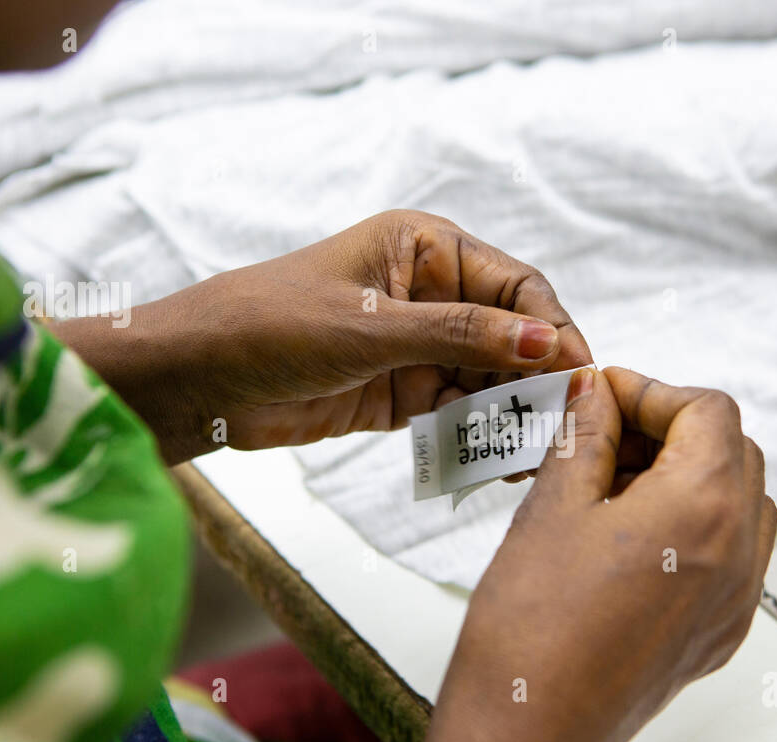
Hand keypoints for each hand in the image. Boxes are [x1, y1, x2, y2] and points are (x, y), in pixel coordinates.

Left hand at [53, 210, 590, 462]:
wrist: (196, 379)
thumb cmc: (270, 324)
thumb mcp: (372, 327)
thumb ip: (460, 336)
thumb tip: (546, 343)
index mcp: (425, 248)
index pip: (514, 286)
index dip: (551, 328)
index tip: (580, 372)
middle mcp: (430, 292)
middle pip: (511, 335)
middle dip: (540, 377)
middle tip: (569, 424)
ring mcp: (418, 344)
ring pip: (491, 378)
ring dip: (516, 411)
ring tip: (542, 451)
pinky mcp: (403, 391)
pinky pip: (460, 412)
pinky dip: (483, 433)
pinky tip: (504, 458)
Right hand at [388, 367, 776, 741]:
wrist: (529, 734)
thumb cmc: (533, 627)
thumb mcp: (554, 505)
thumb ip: (585, 435)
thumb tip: (596, 393)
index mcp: (706, 507)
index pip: (707, 410)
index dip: (651, 391)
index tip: (602, 397)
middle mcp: (740, 554)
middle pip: (733, 452)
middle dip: (672, 430)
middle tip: (603, 434)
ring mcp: (736, 602)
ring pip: (740, 505)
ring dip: (689, 477)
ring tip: (613, 488)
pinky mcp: (718, 637)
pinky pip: (731, 559)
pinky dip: (694, 529)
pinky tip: (629, 540)